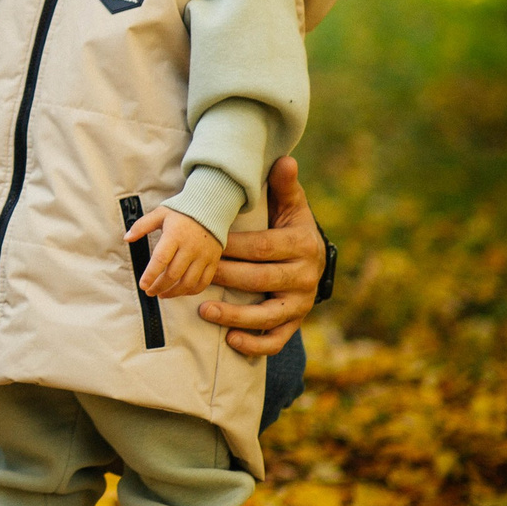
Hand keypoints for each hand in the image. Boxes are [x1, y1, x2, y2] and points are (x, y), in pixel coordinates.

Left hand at [128, 204, 221, 298]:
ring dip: (174, 292)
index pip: (161, 259)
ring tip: (162, 294)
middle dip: (159, 287)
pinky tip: (180, 292)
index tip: (143, 285)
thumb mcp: (160, 214)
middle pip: (174, 274)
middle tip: (149, 292)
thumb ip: (142, 226)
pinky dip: (191, 291)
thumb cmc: (182, 212)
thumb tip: (126, 238)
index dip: (151, 275)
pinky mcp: (213, 261)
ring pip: (189, 282)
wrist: (212, 209)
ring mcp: (204, 256)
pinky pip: (203, 282)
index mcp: (175, 236)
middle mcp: (191, 248)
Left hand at [202, 155, 326, 354]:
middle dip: (226, 278)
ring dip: (235, 315)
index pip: (264, 247)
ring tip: (204, 310)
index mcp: (302, 245)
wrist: (312, 257)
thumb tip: (284, 160)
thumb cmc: (289, 226)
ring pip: (268, 315)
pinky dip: (255, 344)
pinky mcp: (294, 323)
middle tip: (194, 277)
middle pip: (261, 280)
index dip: (233, 247)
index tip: (206, 245)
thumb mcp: (290, 205)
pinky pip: (276, 339)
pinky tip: (230, 340)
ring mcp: (301, 303)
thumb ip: (283, 186)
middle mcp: (306, 277)